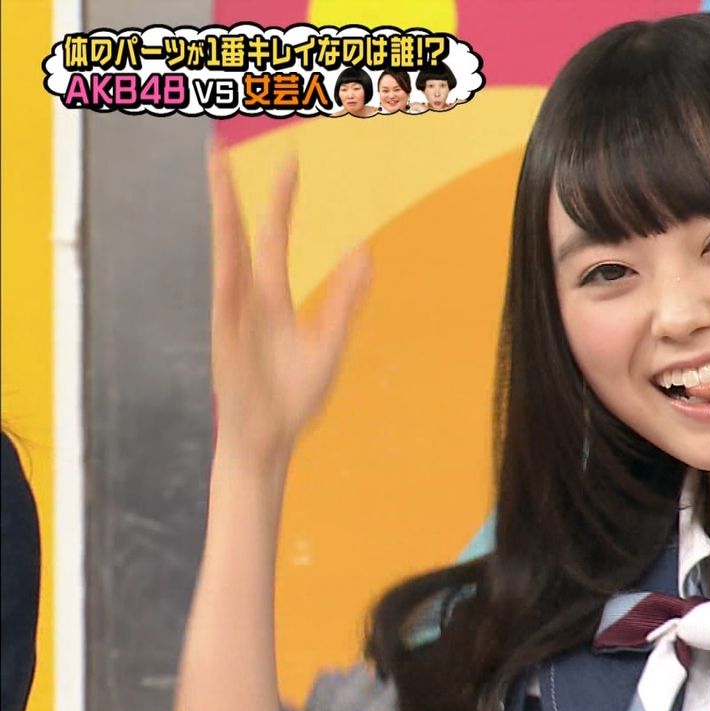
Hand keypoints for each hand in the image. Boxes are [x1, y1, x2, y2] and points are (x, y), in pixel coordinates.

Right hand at [207, 150, 370, 469]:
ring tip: (217, 165)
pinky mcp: (224, 331)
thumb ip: (345, 299)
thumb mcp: (330, 342)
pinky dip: (227, 257)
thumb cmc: (294, 396)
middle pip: (241, 231)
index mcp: (272, 298)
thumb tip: (365, 255)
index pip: (275, 237)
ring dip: (221, 208)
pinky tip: (228, 230)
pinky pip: (225, 287)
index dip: (281, 201)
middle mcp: (247, 296)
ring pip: (226, 248)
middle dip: (234, 189)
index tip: (289, 161)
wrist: (270, 441)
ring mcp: (232, 311)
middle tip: (228, 142)